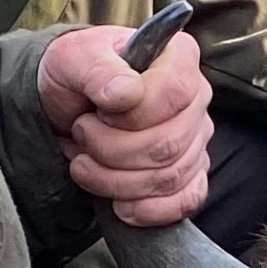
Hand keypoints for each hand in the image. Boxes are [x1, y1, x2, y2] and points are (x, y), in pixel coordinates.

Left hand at [37, 24, 214, 226]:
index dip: (133, 113)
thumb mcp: (71, 59)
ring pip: (169, 177)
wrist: (69, 107)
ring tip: (85, 162)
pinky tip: (121, 205)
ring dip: (116, 181)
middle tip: (81, 134)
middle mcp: (197, 98)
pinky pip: (186, 201)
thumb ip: (97, 70)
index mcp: (177, 58)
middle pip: (168, 143)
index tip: (99, 110)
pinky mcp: (191, 174)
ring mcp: (197, 139)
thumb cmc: (75, 76)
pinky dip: (149, 210)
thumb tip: (126, 94)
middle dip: (112, 150)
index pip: (175, 91)